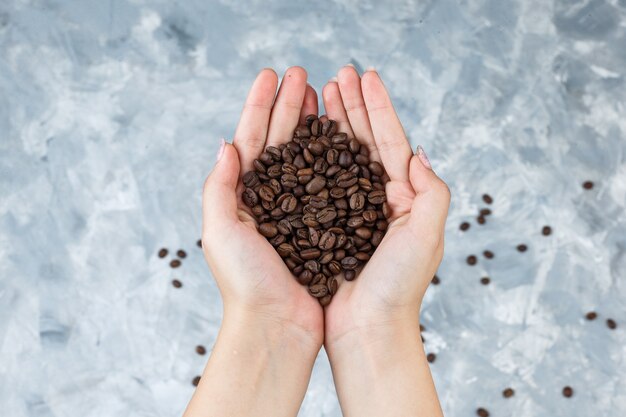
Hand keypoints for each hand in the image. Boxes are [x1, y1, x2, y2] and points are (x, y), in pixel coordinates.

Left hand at [201, 67, 322, 349]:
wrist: (278, 326)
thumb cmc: (246, 284)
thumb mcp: (220, 232)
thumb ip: (219, 187)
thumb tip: (226, 144)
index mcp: (240, 196)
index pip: (249, 139)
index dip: (259, 105)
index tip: (271, 75)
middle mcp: (268, 199)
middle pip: (278, 141)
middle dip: (288, 106)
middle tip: (301, 74)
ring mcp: (296, 210)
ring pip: (305, 156)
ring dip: (310, 124)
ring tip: (320, 94)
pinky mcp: (322, 225)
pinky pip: (328, 182)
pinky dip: (333, 157)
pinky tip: (342, 137)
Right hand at [321, 66, 448, 416]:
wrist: (367, 330)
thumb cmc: (397, 288)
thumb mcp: (426, 237)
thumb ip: (433, 192)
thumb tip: (419, 154)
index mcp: (404, 196)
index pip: (391, 140)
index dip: (378, 106)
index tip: (365, 76)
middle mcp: (379, 199)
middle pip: (364, 141)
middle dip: (352, 106)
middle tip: (338, 74)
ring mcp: (350, 210)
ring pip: (340, 156)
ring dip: (333, 123)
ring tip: (320, 94)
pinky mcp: (326, 225)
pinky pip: (318, 182)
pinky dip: (312, 156)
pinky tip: (303, 138)